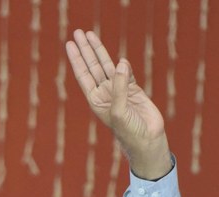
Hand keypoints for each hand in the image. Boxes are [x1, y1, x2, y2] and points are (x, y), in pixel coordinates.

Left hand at [66, 29, 171, 179]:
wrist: (148, 141)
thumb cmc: (129, 131)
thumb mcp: (120, 110)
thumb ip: (120, 87)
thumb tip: (121, 62)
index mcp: (96, 100)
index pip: (84, 75)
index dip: (77, 59)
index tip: (71, 44)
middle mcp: (105, 94)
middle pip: (92, 67)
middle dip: (85, 50)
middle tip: (77, 33)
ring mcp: (119, 91)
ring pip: (107, 66)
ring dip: (99, 51)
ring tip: (90, 35)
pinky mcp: (134, 90)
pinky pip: (127, 72)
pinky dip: (123, 65)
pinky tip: (118, 58)